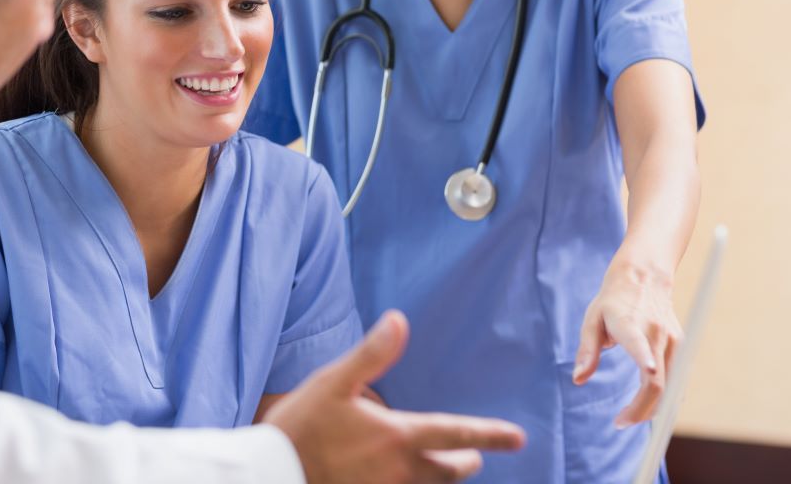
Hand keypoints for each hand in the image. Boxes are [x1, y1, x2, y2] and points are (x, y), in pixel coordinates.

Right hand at [265, 311, 524, 483]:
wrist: (271, 473)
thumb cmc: (302, 424)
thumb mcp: (334, 382)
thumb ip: (371, 353)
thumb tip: (400, 321)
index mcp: (396, 436)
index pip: (455, 434)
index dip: (490, 434)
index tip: (518, 437)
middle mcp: (399, 471)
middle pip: (449, 472)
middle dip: (465, 462)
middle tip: (473, 456)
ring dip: (439, 477)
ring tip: (441, 467)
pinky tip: (399, 477)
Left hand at [572, 259, 682, 426]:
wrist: (644, 278)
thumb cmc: (612, 301)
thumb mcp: (592, 320)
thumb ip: (587, 351)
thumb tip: (578, 380)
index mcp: (629, 323)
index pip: (638, 342)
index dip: (643, 357)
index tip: (647, 369)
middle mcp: (655, 333)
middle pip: (656, 381)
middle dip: (640, 410)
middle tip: (619, 423)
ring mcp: (672, 341)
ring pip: (669, 387)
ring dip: (652, 409)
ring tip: (627, 418)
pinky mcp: (680, 347)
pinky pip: (675, 381)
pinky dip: (664, 398)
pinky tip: (647, 408)